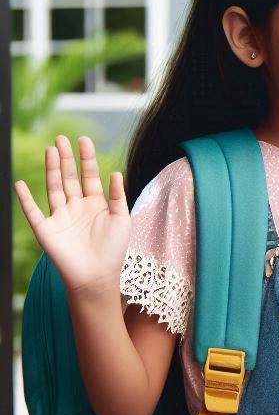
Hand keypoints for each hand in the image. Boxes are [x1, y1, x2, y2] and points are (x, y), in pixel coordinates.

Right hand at [15, 135, 129, 293]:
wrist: (97, 276)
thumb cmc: (113, 250)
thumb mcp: (121, 219)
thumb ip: (118, 196)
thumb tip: (116, 172)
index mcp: (95, 204)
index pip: (89, 176)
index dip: (87, 158)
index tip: (84, 139)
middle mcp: (76, 207)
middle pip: (68, 177)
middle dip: (66, 158)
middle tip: (62, 138)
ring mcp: (60, 217)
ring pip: (54, 188)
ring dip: (51, 170)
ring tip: (50, 150)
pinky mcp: (46, 230)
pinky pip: (33, 212)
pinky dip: (26, 199)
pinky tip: (21, 184)